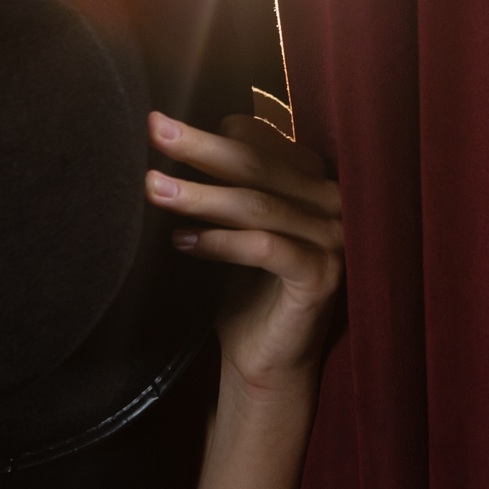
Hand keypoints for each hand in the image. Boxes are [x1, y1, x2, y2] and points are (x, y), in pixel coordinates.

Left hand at [145, 111, 342, 400]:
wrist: (267, 361)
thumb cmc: (248, 288)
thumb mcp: (239, 224)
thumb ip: (232, 182)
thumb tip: (179, 132)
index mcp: (317, 181)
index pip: (267, 140)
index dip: (218, 131)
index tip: (163, 126)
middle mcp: (334, 202)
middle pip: (260, 164)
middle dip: (202, 146)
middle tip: (155, 129)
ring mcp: (334, 239)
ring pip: (259, 204)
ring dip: (201, 195)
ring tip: (153, 189)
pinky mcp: (323, 277)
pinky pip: (266, 248)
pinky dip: (221, 242)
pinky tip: (182, 240)